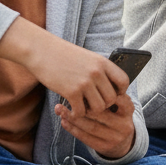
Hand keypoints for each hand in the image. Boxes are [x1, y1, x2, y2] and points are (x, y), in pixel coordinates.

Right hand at [0, 18, 130, 117]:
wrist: (41, 50)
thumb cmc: (63, 55)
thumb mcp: (88, 58)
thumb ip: (99, 70)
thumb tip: (109, 87)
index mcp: (103, 63)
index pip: (124, 81)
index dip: (120, 92)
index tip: (111, 95)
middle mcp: (97, 73)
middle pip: (112, 98)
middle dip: (104, 104)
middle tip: (93, 104)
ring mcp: (85, 82)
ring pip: (99, 107)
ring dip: (91, 111)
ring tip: (82, 107)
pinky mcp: (71, 92)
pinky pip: (81, 111)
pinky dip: (77, 114)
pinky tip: (72, 110)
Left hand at [56, 92, 135, 159]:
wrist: (123, 142)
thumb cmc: (116, 116)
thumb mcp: (120, 104)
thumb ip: (110, 94)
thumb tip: (87, 80)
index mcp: (129, 111)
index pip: (117, 99)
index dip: (101, 93)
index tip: (84, 86)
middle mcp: (124, 125)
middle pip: (101, 114)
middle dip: (82, 105)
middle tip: (67, 96)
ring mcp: (114, 138)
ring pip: (91, 127)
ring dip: (73, 118)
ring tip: (60, 109)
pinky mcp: (104, 147)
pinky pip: (85, 137)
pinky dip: (73, 129)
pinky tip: (64, 121)